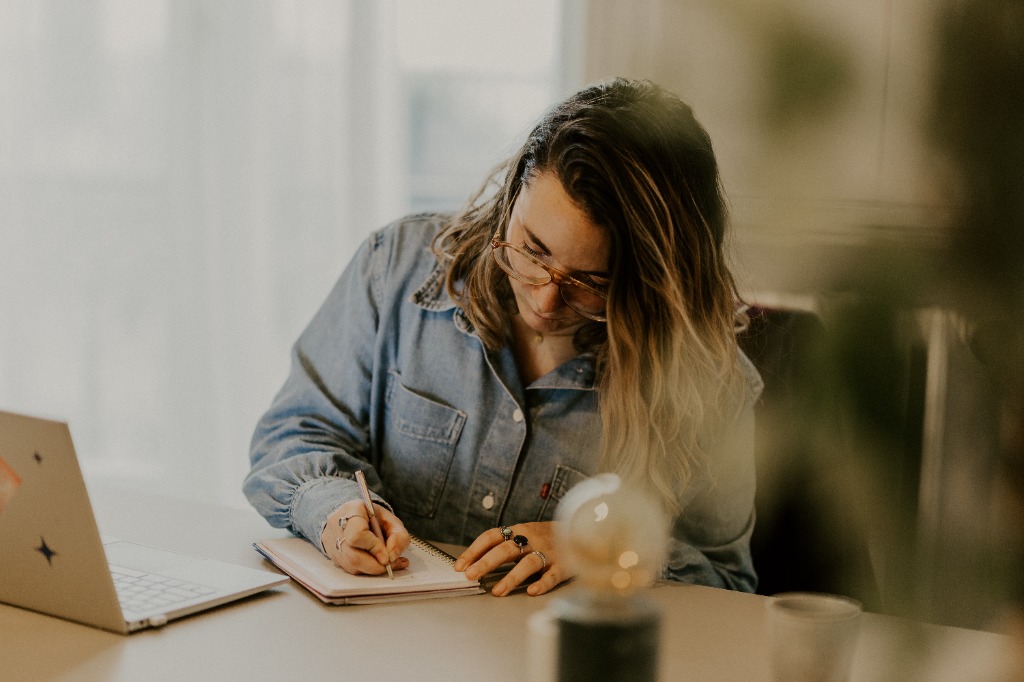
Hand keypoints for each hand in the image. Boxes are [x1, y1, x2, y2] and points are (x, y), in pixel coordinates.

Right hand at [321, 500, 411, 574]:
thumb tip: (391, 557)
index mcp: (352, 510)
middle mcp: (336, 526)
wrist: (354, 516)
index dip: (374, 548)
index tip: (387, 555)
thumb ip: (398, 536)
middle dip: (376, 565)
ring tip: (387, 563)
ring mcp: (331, 542)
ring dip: (372, 569)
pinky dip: (365, 569)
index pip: (357, 534)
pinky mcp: (332, 555)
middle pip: (353, 556)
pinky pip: (349, 568)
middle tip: (391, 564)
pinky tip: (376, 563)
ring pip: (351, 566)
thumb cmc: (374, 517)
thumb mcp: (391, 520)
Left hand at [453, 522, 570, 596]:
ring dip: (512, 577)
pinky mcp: (564, 565)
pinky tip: (531, 591)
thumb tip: (474, 563)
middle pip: (507, 549)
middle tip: (471, 576)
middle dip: (487, 562)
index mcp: (519, 530)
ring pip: (529, 563)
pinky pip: (553, 575)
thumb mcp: (525, 534)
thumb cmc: (546, 537)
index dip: (475, 550)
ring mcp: (549, 552)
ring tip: (498, 591)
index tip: (460, 565)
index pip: (492, 536)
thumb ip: (505, 546)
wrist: (582, 529)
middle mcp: (532, 539)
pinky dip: (542, 583)